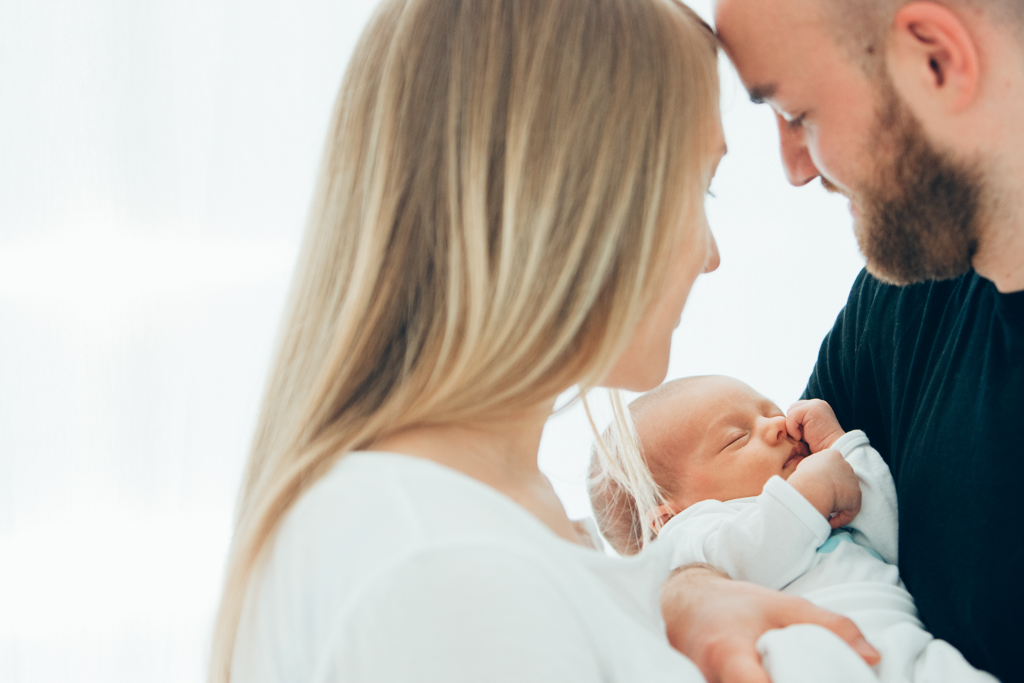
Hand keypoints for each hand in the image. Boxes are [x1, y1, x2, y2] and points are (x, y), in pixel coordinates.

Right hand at [661, 565, 879, 682]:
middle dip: (790, 681)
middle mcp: (712, 681)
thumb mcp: (783, 606)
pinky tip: (781, 676)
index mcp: (729, 655)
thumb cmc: (735, 605)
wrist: (686, 606)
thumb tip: (873, 658)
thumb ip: (829, 628)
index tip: (809, 676)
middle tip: (812, 673)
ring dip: (775, 682)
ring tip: (801, 672)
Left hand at [786, 399, 844, 452]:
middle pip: (792, 408)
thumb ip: (800, 422)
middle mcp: (818, 403)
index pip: (796, 409)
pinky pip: (792, 416)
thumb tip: (783, 421)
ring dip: (792, 426)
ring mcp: (816, 404)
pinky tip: (802, 437)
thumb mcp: (808, 431)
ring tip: (802, 437)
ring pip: (791, 411)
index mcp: (818, 407)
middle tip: (801, 436)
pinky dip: (793, 428)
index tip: (801, 436)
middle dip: (792, 423)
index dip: (794, 423)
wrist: (832, 451)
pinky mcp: (812, 409)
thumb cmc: (819, 447)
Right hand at [787, 449, 860, 527]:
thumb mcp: (803, 466)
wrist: (814, 486)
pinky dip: (840, 518)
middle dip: (832, 490)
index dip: (823, 477)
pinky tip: (829, 522)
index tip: (815, 487)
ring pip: (845, 495)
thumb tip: (807, 477)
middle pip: (840, 479)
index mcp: (833, 455)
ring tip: (823, 512)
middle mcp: (846, 466)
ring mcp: (853, 481)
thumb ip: (810, 468)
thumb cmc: (803, 477)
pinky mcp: (856, 497)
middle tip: (820, 500)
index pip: (830, 466)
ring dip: (836, 505)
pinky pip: (849, 510)